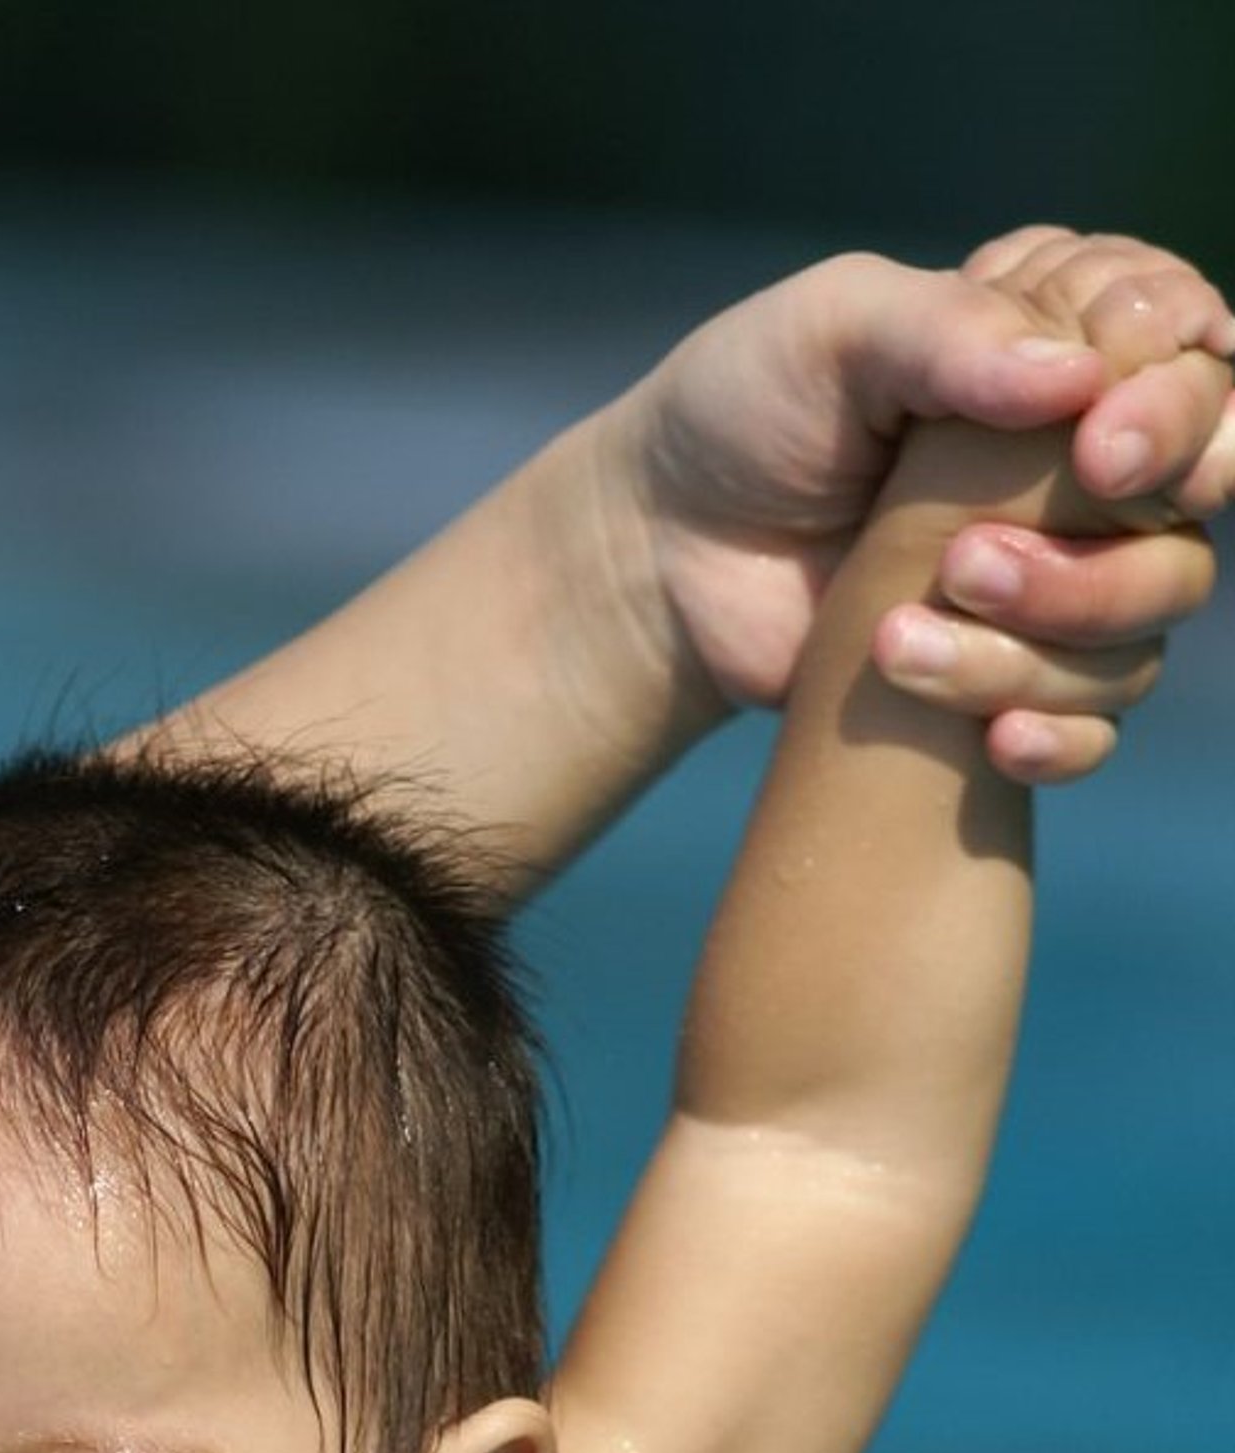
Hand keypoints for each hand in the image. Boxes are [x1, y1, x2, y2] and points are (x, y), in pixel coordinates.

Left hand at [614, 231, 1233, 781]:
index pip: (1200, 365)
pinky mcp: (1010, 669)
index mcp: (1077, 352)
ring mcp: (1064, 571)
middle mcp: (1095, 464)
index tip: (1095, 451)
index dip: (1178, 409)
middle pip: (1200, 504)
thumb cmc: (747, 410)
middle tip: (969, 561)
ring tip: (894, 636)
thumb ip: (946, 330)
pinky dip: (1057, 736)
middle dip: (1107, 551)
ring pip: (1146, 620)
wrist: (657, 545)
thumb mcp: (831, 329)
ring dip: (1040, 637)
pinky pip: (1095, 723)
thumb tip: (1076, 378)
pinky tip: (994, 738)